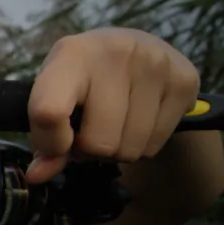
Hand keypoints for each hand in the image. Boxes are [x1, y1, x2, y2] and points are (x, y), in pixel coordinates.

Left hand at [25, 27, 200, 184]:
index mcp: (71, 53)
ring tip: (116, 124)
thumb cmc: (84, 80)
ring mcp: (155, 63)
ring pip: (128, 150)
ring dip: (118, 150)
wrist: (135, 48)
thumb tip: (38, 176)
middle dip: (91, 150)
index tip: (57, 146)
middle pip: (98, 143)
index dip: (51, 144)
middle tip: (91, 130)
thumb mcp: (55, 97)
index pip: (49, 112)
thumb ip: (46, 140)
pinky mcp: (184, 80)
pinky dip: (143, 145)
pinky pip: (155, 145)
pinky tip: (140, 118)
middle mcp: (115, 51)